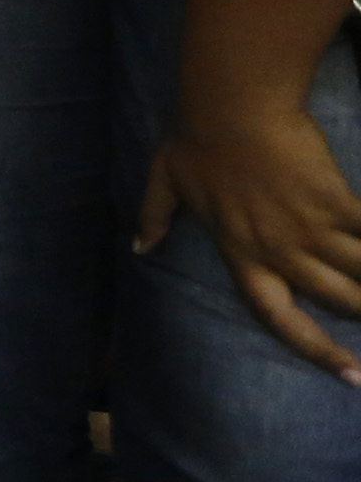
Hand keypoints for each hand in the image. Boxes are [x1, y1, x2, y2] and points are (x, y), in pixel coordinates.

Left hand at [139, 99, 360, 381]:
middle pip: (335, 300)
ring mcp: (310, 228)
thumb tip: (141, 248)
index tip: (352, 374)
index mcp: (241, 254)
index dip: (316, 349)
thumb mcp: (165, 181)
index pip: (278, 317)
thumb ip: (154, 217)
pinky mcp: (336, 202)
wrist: (232, 107)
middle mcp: (279, 251)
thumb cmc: (197, 141)